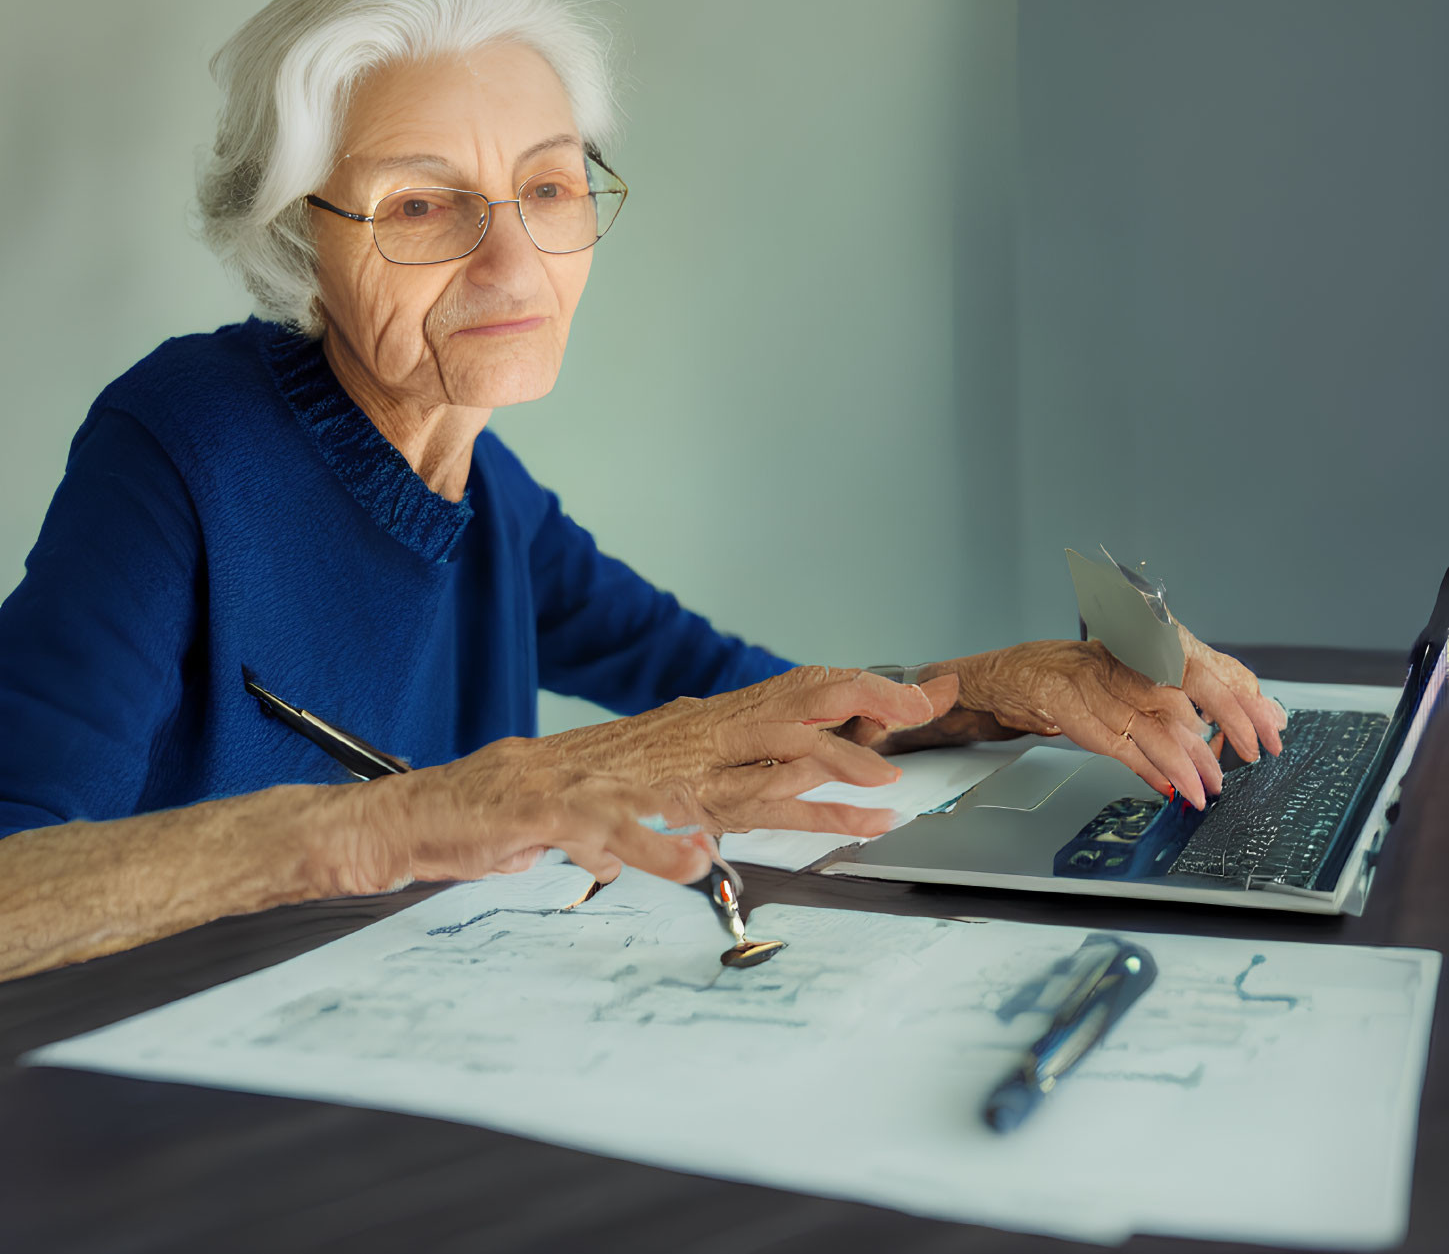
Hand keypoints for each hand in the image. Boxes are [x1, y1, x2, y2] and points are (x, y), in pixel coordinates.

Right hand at [345, 667, 939, 892]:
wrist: (440, 807)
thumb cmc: (535, 802)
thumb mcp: (627, 790)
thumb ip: (683, 794)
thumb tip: (733, 811)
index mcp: (676, 738)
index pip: (776, 706)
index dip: (846, 698)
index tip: (912, 704)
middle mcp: (656, 748)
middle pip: (767, 730)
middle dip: (846, 737)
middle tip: (910, 754)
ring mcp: (611, 779)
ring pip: (717, 779)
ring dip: (793, 794)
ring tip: (857, 809)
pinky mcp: (559, 813)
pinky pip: (616, 831)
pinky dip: (657, 849)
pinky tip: (696, 863)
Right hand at [944, 634, 1286, 809]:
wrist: (1030, 674)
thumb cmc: (1095, 677)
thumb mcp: (1147, 677)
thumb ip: (1198, 695)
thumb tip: (1262, 716)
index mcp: (1150, 645)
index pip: (1209, 668)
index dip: (1243, 701)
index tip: (1271, 729)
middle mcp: (1127, 660)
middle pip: (1189, 690)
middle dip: (1226, 725)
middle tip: (1249, 757)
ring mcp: (1101, 686)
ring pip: (1156, 725)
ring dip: (1187, 762)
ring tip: (1207, 788)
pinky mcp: (1077, 712)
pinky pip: (1122, 746)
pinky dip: (1149, 769)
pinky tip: (1168, 785)